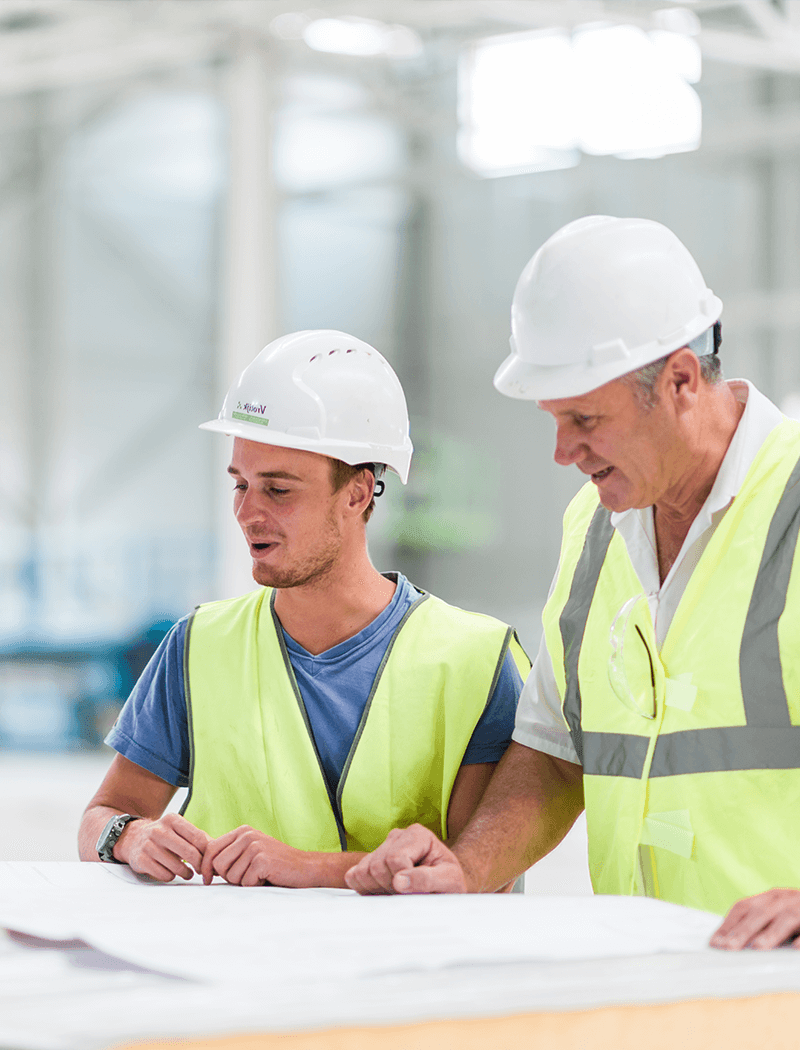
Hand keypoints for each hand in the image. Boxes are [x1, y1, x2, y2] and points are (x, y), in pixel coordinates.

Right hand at [116, 813, 209, 882]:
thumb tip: (218, 850)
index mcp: (173, 820)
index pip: (198, 837)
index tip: (209, 861)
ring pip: (177, 867)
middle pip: (189, 853)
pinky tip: (170, 872)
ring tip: (187, 872)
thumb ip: (199, 837)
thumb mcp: (179, 830)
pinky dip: (171, 876)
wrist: (133, 838)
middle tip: (201, 871)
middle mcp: (159, 830)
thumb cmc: (164, 835)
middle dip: (199, 865)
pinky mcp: (140, 860)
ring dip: (186, 873)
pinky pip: (164, 875)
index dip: (206, 852)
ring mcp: (148, 845)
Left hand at [200, 827, 305, 886]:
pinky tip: (266, 878)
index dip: (206, 867)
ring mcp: (255, 846)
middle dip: (227, 877)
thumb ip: (230, 854)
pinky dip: (255, 886)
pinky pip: (245, 882)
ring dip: (243, 882)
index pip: (210, 848)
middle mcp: (247, 835)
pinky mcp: (262, 860)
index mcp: (242, 831)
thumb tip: (201, 864)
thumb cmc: (275, 864)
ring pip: (230, 875)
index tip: (208, 879)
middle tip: (245, 877)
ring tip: (259, 876)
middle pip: (217, 864)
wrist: (304, 867)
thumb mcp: (250, 852)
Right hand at [344, 824, 467, 894]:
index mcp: (417, 835)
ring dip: (379, 890)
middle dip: (391, 887)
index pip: (395, 859)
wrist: (444, 885)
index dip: (403, 881)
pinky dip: (366, 890)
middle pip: (377, 866)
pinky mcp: (369, 860)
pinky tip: (385, 891)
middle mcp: (397, 836)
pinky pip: (353, 877)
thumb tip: (399, 881)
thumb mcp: (449, 881)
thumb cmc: (448, 881)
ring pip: (363, 872)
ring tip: (399, 892)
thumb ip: (428, 879)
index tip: (416, 891)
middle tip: (408, 893)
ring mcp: (381, 847)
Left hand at [710, 888, 799, 949]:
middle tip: (728, 948)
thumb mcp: (777, 914)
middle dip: (742, 931)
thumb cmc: (796, 914)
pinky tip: (796, 949)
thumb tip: (731, 943)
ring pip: (785, 918)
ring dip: (771, 934)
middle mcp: (784, 899)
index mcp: (770, 898)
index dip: (728, 924)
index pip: (743, 908)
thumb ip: (759, 924)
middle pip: (760, 913)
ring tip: (757, 948)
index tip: (715, 943)